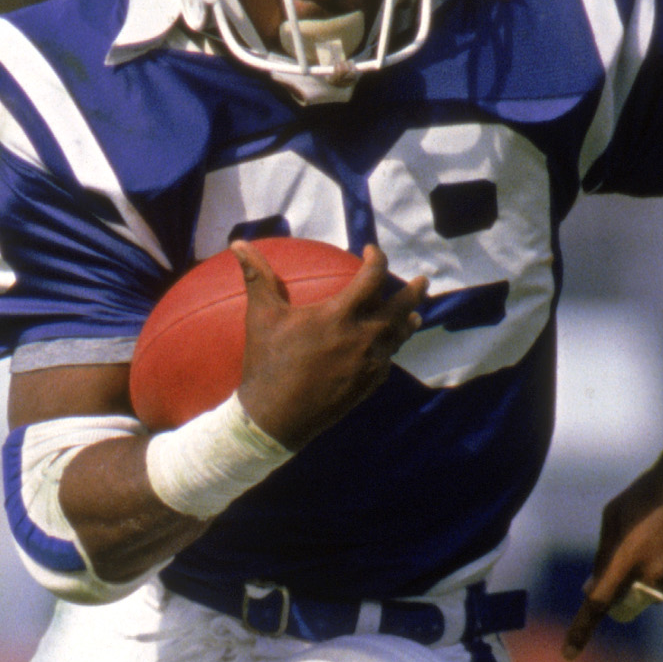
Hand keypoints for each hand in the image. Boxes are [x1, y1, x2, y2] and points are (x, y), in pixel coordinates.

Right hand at [230, 240, 426, 447]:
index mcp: (340, 315)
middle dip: (415, 292)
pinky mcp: (367, 385)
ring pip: (399, 338)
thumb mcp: (261, 316)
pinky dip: (390, 351)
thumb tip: (238, 243)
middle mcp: (362, 337)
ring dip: (408, 322)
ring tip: (415, 316)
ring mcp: (369, 364)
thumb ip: (257, 276)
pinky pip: (387, 362)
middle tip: (424, 281)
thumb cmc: (267, 363)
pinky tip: (387, 350)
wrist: (275, 418)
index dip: (377, 259)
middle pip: (401, 308)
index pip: (372, 278)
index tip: (371, 253)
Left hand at [565, 447, 662, 657]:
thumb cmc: (651, 492)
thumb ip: (604, 555)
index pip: (599, 603)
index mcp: (628, 558)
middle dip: (631, 583)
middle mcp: (655, 575)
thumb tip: (593, 589)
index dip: (581, 630)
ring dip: (659, 578)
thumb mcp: (615, 515)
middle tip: (645, 548)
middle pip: (632, 596)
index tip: (569, 654)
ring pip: (660, 595)